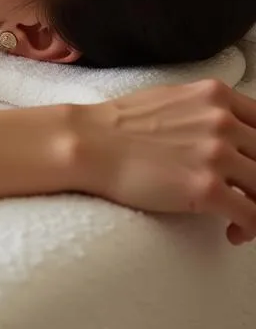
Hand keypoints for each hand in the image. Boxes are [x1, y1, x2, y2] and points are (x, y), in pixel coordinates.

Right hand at [80, 79, 255, 244]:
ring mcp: (216, 154)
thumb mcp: (172, 98)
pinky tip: (232, 233)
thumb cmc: (121, 123)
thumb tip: (228, 131)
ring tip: (242, 220)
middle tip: (246, 195)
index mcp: (215, 96)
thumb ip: (207, 109)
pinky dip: (250, 230)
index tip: (252, 167)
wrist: (89, 142)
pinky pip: (253, 216)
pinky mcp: (207, 188)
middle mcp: (222, 121)